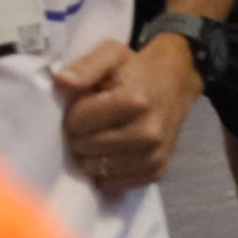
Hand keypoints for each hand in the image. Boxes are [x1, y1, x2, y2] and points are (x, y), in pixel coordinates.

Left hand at [51, 32, 202, 196]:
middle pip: (84, 147)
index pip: (78, 122)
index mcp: (134, 101)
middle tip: (93, 120)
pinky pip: (112, 184)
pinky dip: (106, 171)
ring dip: (91, 154)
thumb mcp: (111, 54)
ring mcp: (153, 155)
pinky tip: (113, 150)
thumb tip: (62, 82)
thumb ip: (85, 66)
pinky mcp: (156, 171)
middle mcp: (147, 132)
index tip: (87, 103)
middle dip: (81, 133)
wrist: (175, 83)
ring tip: (103, 133)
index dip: (76, 112)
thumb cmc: (137, 69)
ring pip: (95, 169)